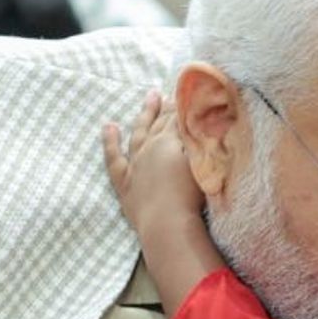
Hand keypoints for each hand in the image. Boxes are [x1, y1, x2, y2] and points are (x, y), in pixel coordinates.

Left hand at [102, 91, 203, 232]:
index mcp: (170, 142)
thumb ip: (204, 141)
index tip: (186, 94)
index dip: (183, 106)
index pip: (178, 118)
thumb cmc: (192, 197)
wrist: (167, 224)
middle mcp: (150, 148)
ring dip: (144, 116)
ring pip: (138, 133)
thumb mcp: (204, 164)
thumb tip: (208, 122)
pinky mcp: (124, 182)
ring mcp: (135, 164)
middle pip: (159, 123)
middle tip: (168, 94)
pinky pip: (114, 157)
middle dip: (166, 108)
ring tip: (148, 99)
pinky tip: (109, 127)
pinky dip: (110, 141)